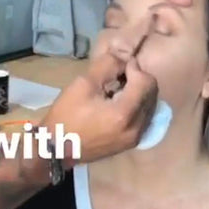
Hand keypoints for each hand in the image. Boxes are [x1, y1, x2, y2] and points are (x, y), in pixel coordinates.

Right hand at [42, 51, 157, 163]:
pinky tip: (118, 104)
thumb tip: (125, 59)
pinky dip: (136, 105)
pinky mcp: (131, 143)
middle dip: (138, 79)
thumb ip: (108, 65)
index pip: (146, 82)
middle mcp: (136, 128)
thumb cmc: (66, 115)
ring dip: (138, 92)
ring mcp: (135, 138)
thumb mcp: (83, 84)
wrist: (56, 149)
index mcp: (124, 114)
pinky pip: (144, 117)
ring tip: (117, 90)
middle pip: (152, 93)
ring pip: (150, 105)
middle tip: (118, 76)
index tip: (119, 65)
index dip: (134, 68)